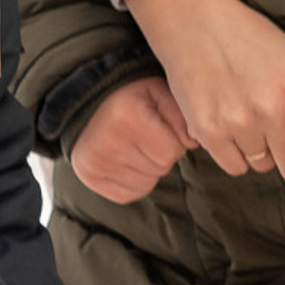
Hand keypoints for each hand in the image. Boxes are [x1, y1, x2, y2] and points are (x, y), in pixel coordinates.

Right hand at [68, 77, 193, 203]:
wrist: (88, 100)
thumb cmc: (130, 96)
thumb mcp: (159, 91)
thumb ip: (181, 116)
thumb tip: (196, 143)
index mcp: (127, 116)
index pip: (171, 152)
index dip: (172, 140)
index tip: (160, 127)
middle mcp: (108, 142)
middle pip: (160, 169)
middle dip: (160, 154)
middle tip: (146, 135)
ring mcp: (96, 163)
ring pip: (147, 184)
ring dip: (148, 168)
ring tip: (134, 145)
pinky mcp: (90, 177)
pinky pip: (129, 193)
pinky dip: (133, 179)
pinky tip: (124, 158)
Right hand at [123, 0, 284, 180]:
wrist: (194, 21)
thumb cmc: (247, 36)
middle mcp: (268, 110)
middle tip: (276, 127)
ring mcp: (236, 123)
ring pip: (263, 166)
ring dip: (259, 149)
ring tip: (247, 115)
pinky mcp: (207, 131)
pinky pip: (234, 165)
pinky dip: (234, 151)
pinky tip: (229, 123)